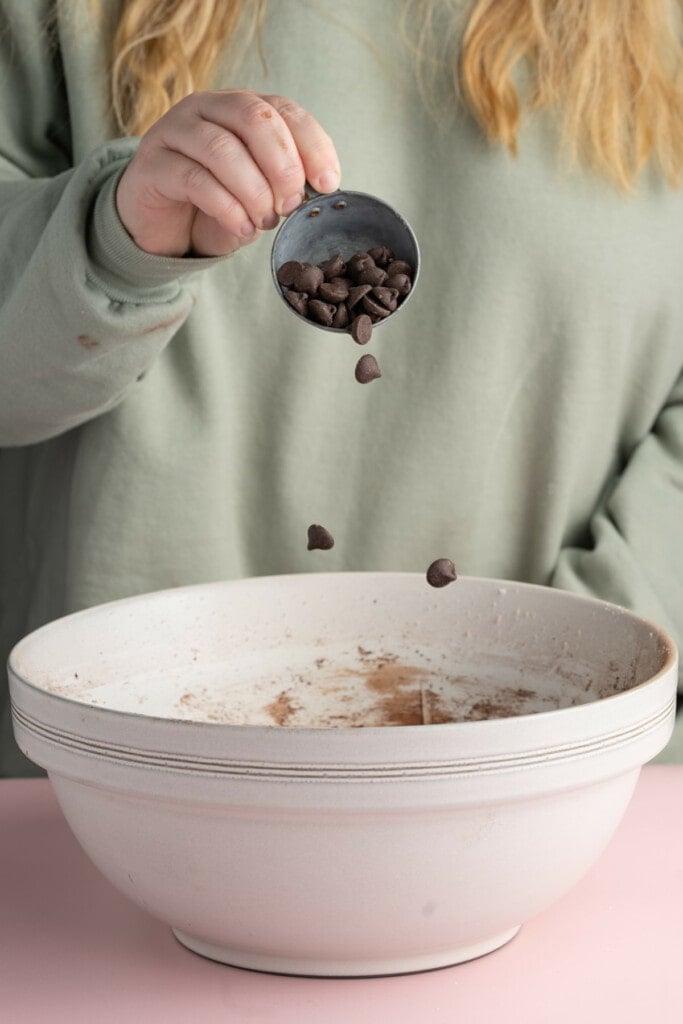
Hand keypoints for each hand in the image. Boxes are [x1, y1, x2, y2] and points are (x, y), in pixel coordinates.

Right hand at [115, 90, 340, 256]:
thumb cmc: (216, 205)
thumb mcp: (260, 192)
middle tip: (292, 205)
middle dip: (282, 166)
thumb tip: (320, 187)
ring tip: (265, 222)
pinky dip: (227, 208)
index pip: (284, 110)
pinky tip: (241, 228)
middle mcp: (206, 108)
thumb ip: (286, 182)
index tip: (327, 183)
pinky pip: (194, 180)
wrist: (164, 228)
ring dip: (254, 192)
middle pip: (253, 118)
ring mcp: (174, 131)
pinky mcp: (151, 164)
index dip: (312, 145)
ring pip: (222, 149)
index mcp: (239, 107)